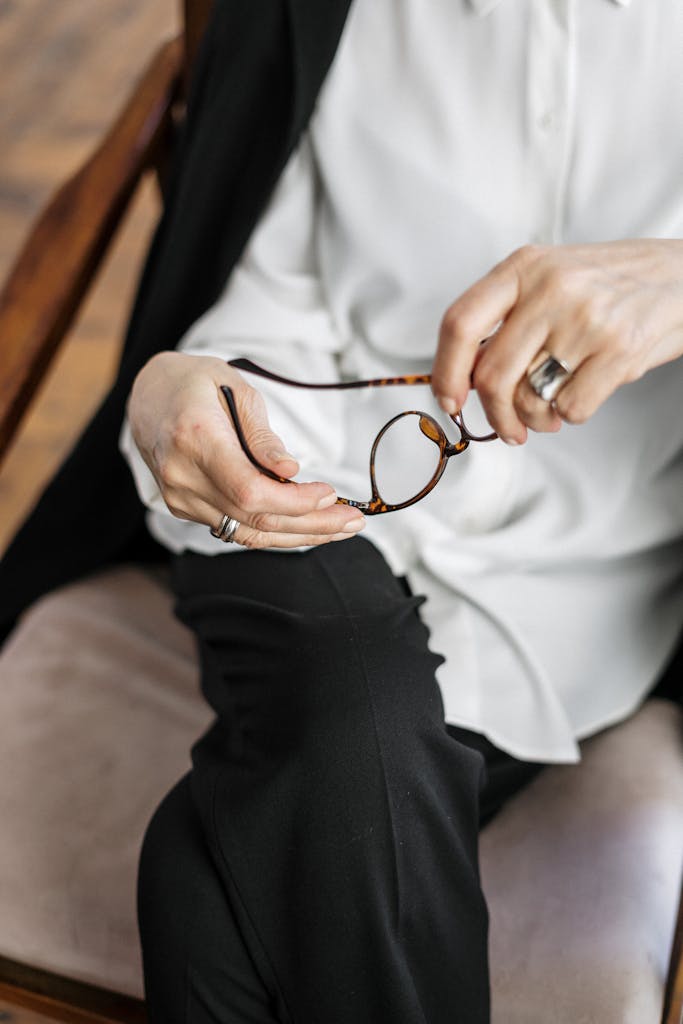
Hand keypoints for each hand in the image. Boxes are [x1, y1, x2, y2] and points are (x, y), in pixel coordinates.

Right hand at [127, 352, 364, 546]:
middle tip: (354, 521)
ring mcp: (180, 497)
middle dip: (311, 524)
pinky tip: (308, 526)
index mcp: (195, 438)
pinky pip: (235, 530)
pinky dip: (275, 532)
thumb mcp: (235, 387)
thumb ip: (262, 435)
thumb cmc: (196, 382)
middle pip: (254, 518)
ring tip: (342, 528)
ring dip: (299, 535)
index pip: (249, 491)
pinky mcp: (183, 508)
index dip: (294, 502)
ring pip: (247, 533)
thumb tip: (291, 472)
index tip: (331, 494)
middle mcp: (182, 476)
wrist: (147, 394)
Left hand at [432, 240, 682, 443]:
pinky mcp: (620, 350)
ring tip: (549, 414)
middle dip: (495, 415)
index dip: (445, 372)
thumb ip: (506, 318)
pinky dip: (570, 416)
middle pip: (492, 375)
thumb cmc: (610, 286)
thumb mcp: (551, 278)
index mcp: (524, 266)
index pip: (460, 323)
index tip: (449, 401)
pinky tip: (583, 396)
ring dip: (534, 420)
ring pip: (528, 398)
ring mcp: (586, 318)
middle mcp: (551, 288)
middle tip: (508, 429)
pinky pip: (570, 409)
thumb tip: (461, 379)